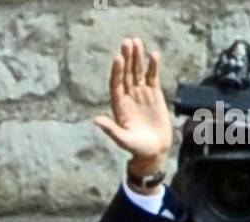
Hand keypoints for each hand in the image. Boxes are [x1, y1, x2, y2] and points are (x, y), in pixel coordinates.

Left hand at [93, 37, 172, 172]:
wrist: (153, 151)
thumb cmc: (136, 148)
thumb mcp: (123, 140)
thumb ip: (111, 129)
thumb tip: (95, 120)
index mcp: (119, 106)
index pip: (116, 84)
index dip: (117, 72)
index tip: (118, 58)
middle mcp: (128, 96)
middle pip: (126, 73)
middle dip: (127, 58)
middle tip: (127, 42)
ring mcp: (141, 93)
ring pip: (138, 71)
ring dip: (137, 57)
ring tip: (137, 41)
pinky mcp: (154, 93)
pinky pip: (152, 76)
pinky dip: (153, 66)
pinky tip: (154, 54)